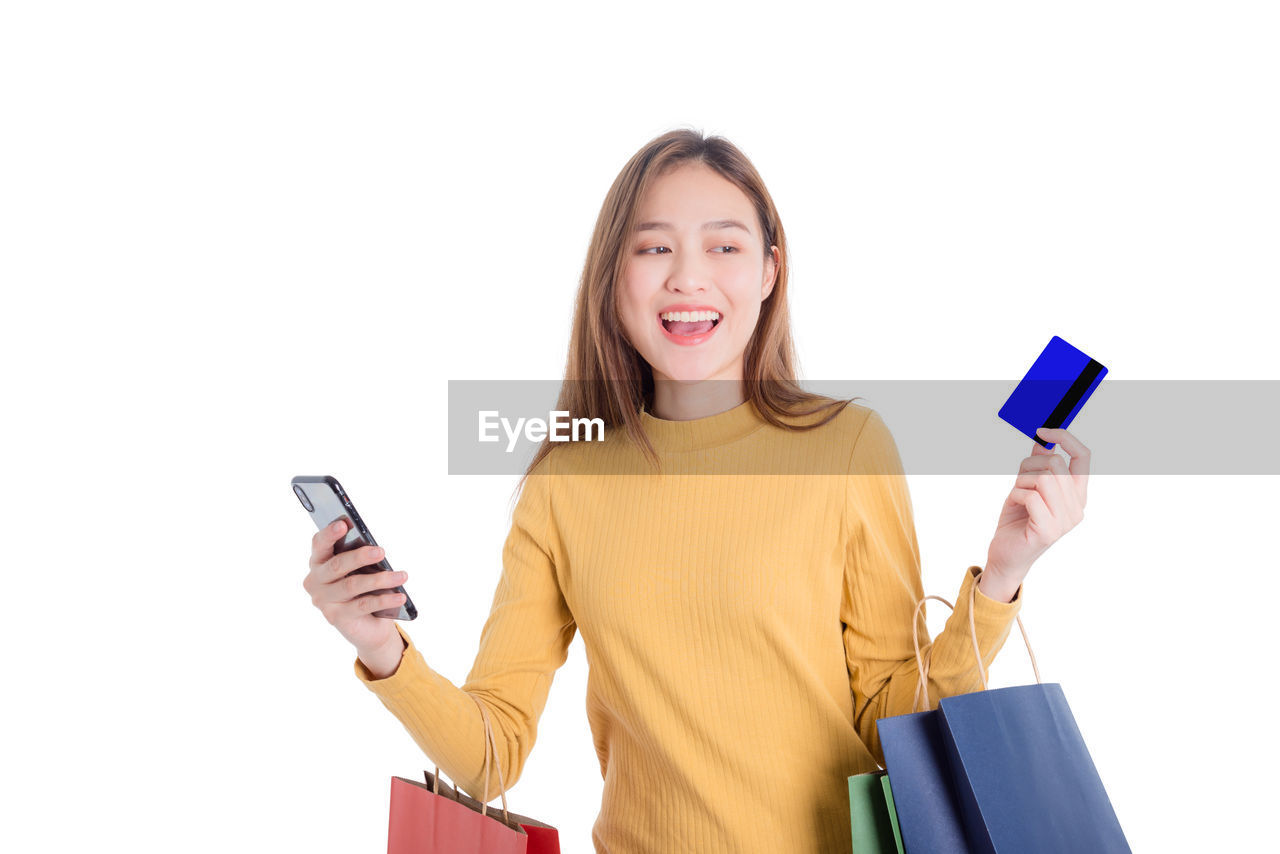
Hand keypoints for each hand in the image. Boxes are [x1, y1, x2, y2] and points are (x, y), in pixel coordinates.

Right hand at [302, 519, 407, 656]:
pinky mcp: (336, 617)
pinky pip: (363, 605)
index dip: (329, 533)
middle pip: (337, 565)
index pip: (319, 544)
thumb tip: (376, 549)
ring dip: (381, 579)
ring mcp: (323, 601)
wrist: (365, 625)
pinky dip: (384, 599)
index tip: (344, 524)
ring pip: (352, 585)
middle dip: (360, 556)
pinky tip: (400, 596)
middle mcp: (315, 581)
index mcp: (319, 561)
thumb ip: (360, 557)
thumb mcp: (360, 569)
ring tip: (402, 576)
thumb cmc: (362, 587)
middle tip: (381, 551)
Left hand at [981, 427, 1090, 600]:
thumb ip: (1038, 464)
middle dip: (1029, 466)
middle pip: (1056, 464)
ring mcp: (1065, 521)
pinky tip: (1014, 507)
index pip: (1083, 456)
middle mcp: (1077, 507)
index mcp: (1076, 494)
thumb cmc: (1018, 521)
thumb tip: (1043, 439)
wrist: (1006, 555)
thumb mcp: (1027, 486)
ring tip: (1017, 497)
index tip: (1043, 429)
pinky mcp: (1048, 530)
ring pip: (1043, 478)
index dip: (1065, 437)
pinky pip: (1031, 496)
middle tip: (1019, 482)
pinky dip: (1015, 496)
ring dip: (1020, 483)